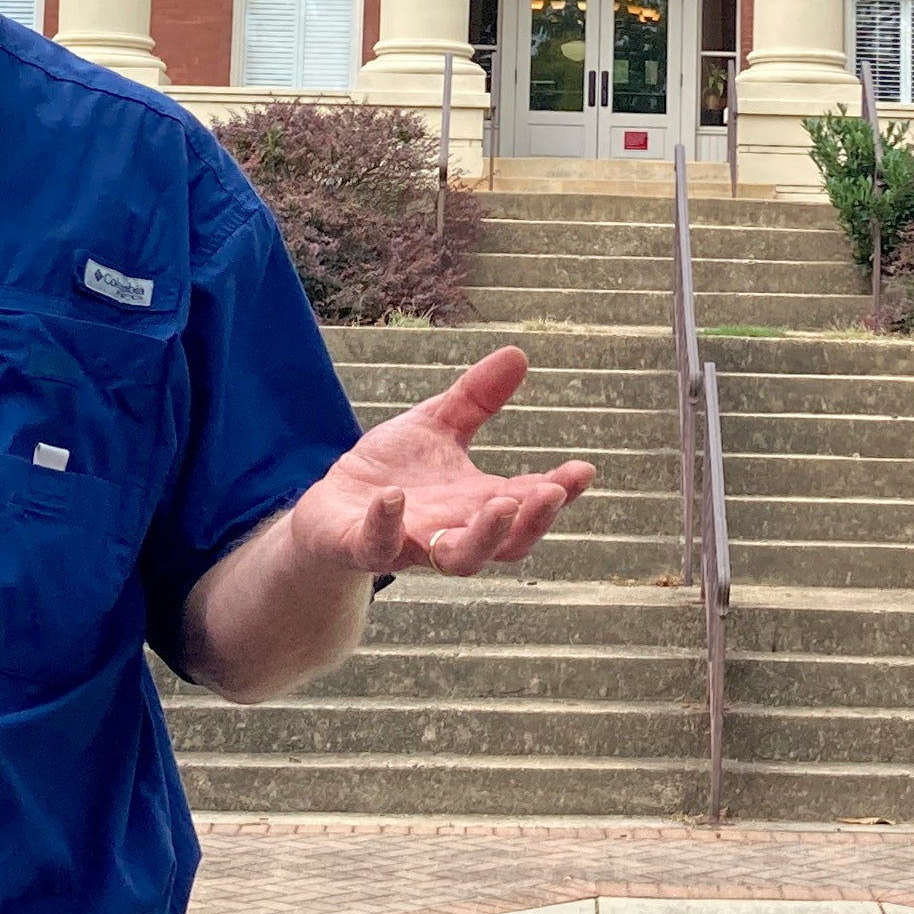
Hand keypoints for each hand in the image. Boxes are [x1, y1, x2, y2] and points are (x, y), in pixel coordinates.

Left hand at [283, 346, 595, 578]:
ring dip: (482, 536)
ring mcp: (409, 545)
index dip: (559, 491)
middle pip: (504, 545)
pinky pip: (377, 546)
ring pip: (456, 559)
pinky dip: (387, 523)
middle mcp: (452, 532)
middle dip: (530, 521)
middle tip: (551, 493)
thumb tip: (518, 353)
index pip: (527, 505)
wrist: (329, 510)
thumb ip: (476, 399)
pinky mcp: (361, 547)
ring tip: (501, 502)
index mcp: (475, 505)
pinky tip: (394, 496)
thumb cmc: (393, 474)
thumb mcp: (437, 426)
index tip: (584, 469)